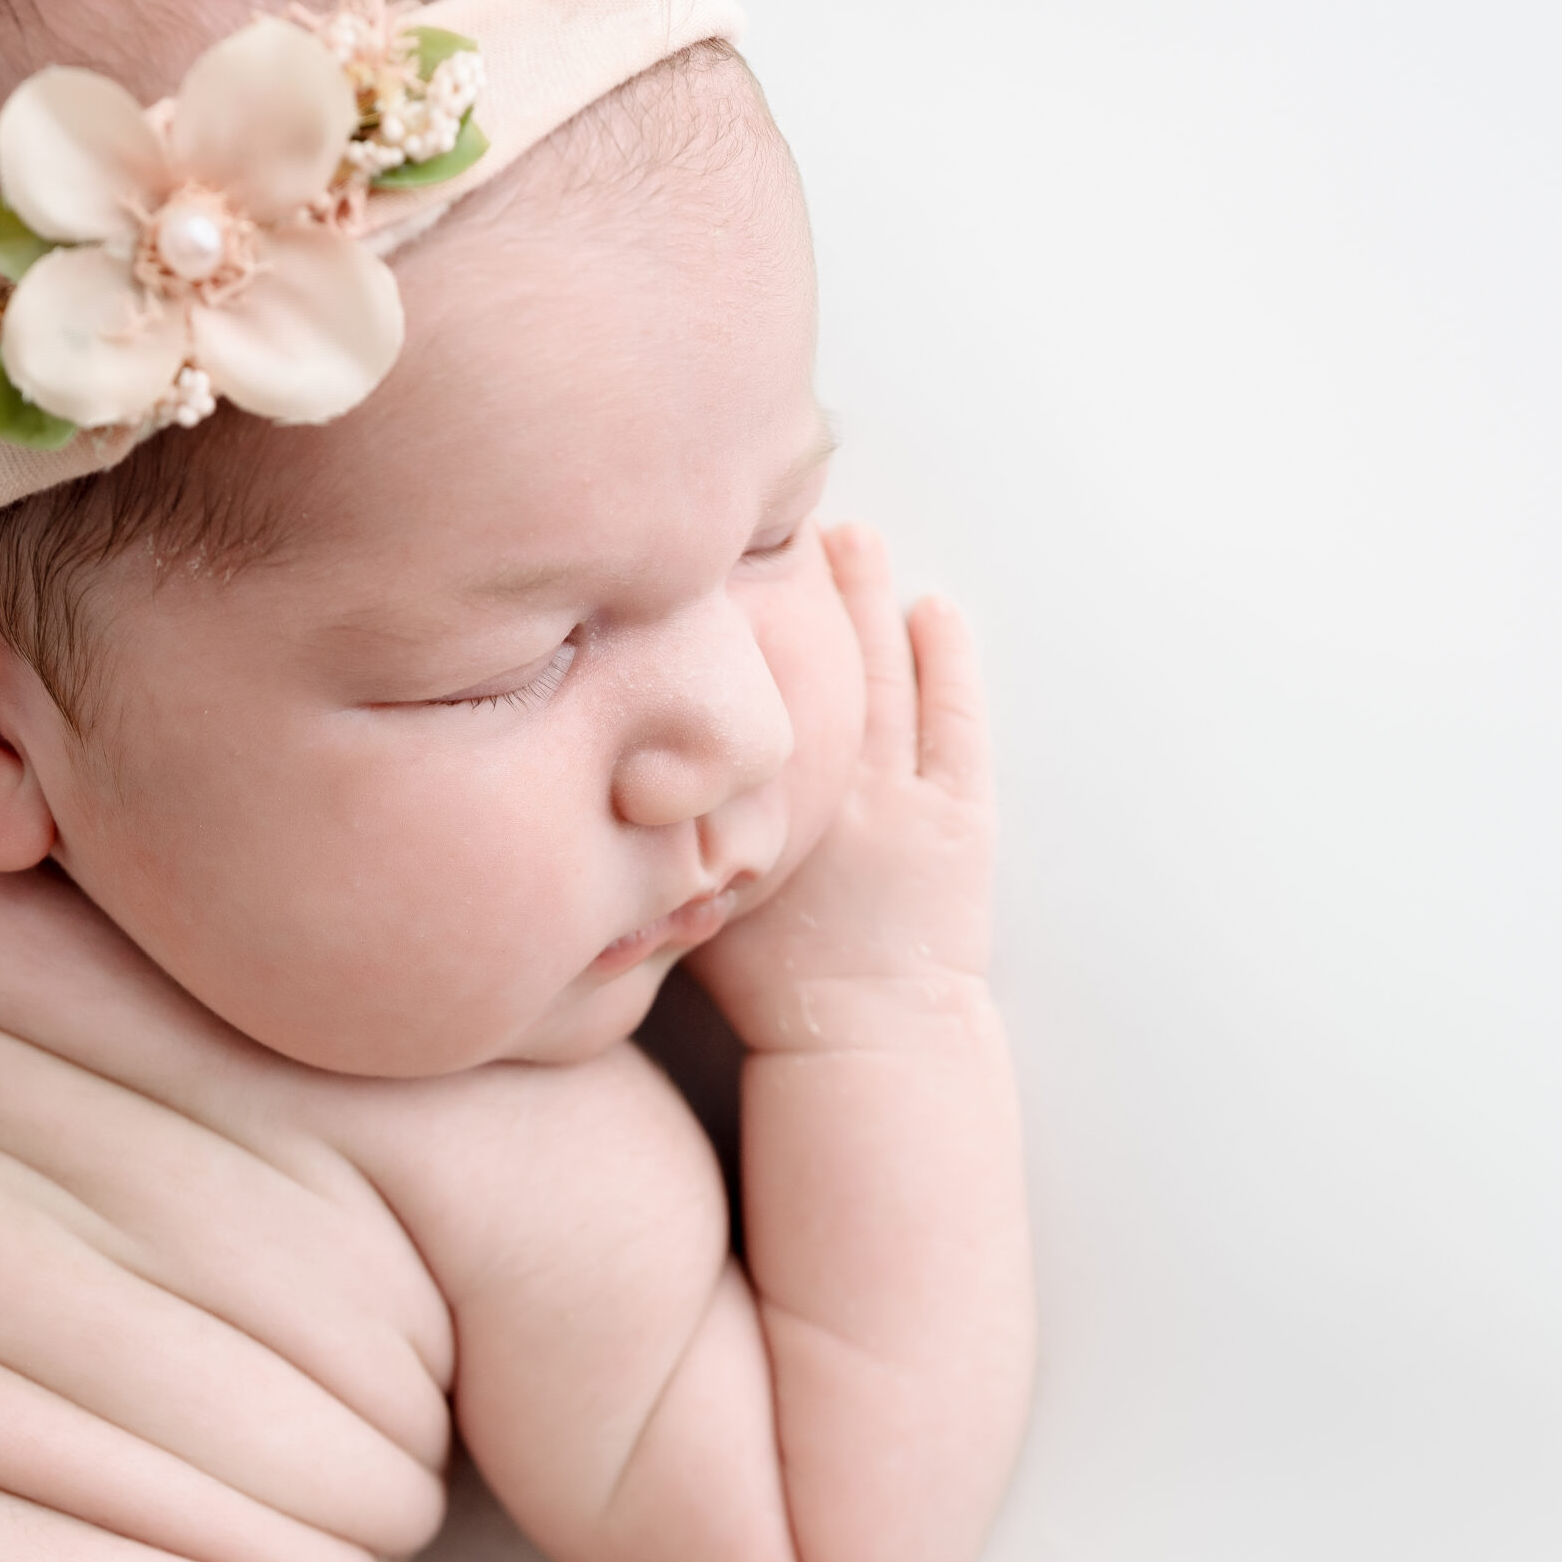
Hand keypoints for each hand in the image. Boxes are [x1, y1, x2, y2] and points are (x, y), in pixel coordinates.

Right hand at [691, 523, 995, 1052]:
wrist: (865, 1044)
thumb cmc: (772, 996)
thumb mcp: (689, 916)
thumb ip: (661, 854)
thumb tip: (601, 803)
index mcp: (760, 811)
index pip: (740, 702)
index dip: (730, 630)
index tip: (708, 571)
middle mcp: (828, 790)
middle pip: (815, 663)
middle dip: (802, 585)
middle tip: (785, 518)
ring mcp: (899, 801)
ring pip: (883, 676)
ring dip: (868, 602)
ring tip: (852, 539)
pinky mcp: (960, 818)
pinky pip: (954, 721)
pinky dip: (948, 662)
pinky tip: (934, 610)